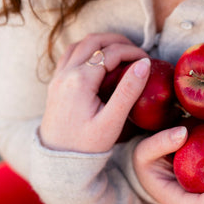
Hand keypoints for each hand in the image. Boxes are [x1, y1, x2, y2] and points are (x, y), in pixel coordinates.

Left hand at [40, 33, 149, 152]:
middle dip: (117, 41)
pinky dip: (87, 49)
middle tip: (136, 50)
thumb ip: (128, 91)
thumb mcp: (111, 122)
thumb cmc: (86, 147)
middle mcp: (66, 74)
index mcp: (80, 81)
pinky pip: (70, 54)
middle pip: (94, 41)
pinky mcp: (55, 83)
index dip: (132, 52)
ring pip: (80, 44)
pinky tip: (99, 60)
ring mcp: (58, 77)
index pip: (111, 53)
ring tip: (120, 51)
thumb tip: (144, 63)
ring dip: (101, 42)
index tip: (148, 60)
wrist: (57, 163)